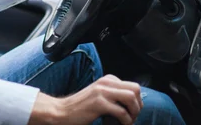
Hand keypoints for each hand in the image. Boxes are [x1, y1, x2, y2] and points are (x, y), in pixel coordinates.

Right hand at [28, 75, 142, 124]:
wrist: (62, 111)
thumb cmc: (80, 107)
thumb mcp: (99, 95)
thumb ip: (113, 94)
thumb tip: (132, 103)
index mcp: (107, 80)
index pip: (133, 86)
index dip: (136, 101)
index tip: (131, 112)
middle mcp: (106, 83)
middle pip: (135, 89)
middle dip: (138, 105)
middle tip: (132, 116)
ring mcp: (102, 92)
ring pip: (131, 98)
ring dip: (133, 113)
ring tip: (127, 121)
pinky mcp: (99, 103)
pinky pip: (122, 112)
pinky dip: (126, 121)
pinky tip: (120, 124)